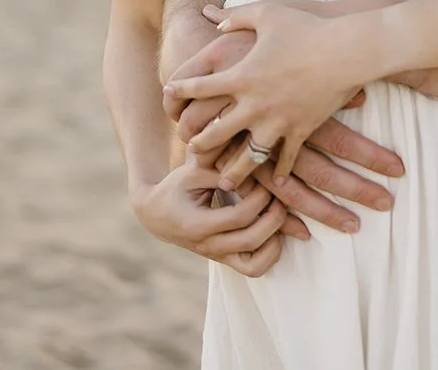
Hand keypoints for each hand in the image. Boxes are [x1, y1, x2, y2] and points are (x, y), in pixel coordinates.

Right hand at [132, 162, 288, 275]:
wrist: (158, 214)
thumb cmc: (177, 187)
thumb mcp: (193, 172)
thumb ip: (221, 170)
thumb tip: (254, 168)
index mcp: (196, 224)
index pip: (239, 217)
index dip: (259, 197)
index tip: (265, 180)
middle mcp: (208, 246)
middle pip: (251, 240)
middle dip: (274, 216)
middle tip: (279, 196)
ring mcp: (218, 256)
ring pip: (255, 265)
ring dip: (275, 240)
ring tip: (279, 215)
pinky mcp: (226, 260)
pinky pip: (254, 269)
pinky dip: (271, 254)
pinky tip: (274, 230)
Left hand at [164, 2, 378, 187]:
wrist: (347, 48)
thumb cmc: (307, 25)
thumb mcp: (267, 12)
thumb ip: (236, 15)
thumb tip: (213, 17)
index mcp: (241, 75)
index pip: (198, 88)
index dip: (179, 92)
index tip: (168, 95)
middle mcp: (254, 104)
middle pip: (215, 132)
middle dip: (200, 142)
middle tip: (192, 148)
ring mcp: (277, 121)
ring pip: (246, 156)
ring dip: (233, 171)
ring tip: (224, 181)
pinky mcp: (301, 129)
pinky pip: (286, 157)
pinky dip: (281, 171)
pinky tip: (276, 181)